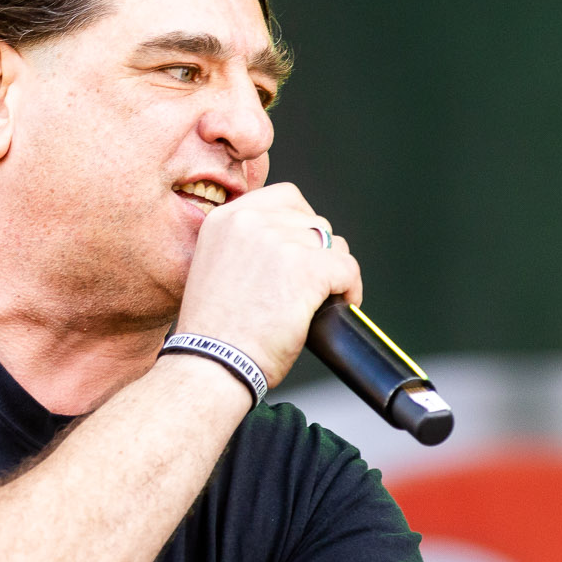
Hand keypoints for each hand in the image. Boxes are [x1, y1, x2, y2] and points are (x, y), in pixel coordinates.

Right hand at [175, 182, 361, 385]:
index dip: (301, 225)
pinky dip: (350, 289)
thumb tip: (288, 244)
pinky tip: (338, 306)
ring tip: (320, 298)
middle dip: (317, 252)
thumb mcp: (215, 268)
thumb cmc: (213, 332)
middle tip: (309, 284)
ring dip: (332, 270)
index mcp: (223, 219)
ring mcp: (278, 242)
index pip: (284, 199)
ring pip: (332, 243)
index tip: (303, 250)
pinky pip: (347, 268)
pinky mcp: (306, 268)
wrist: (212, 363)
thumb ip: (245, 246)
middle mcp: (249, 222)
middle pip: (312, 221)